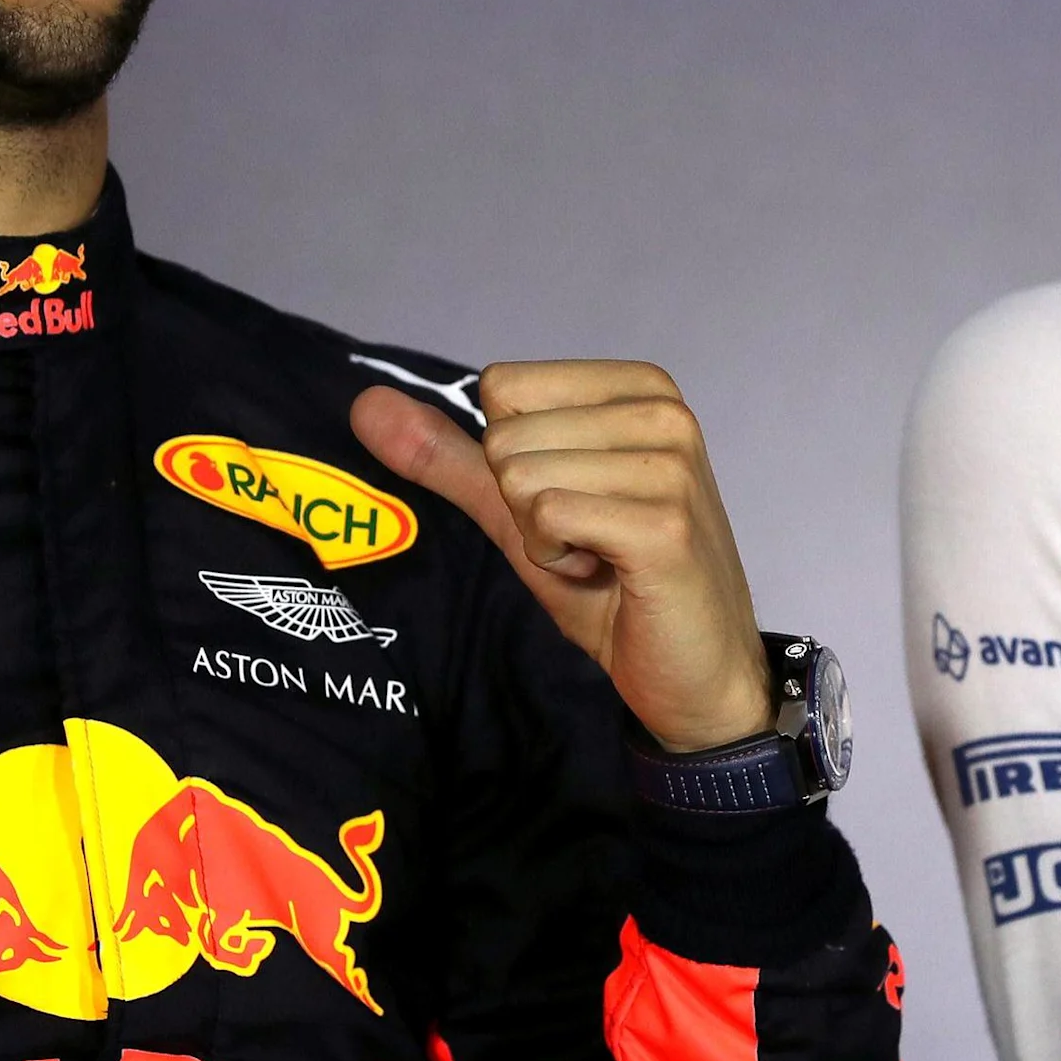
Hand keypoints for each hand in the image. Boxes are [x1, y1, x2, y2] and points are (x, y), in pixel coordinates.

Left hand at [352, 361, 773, 751]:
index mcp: (637, 387)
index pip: (501, 390)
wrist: (695, 673)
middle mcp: (662, 410)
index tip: (573, 505)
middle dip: (527, 507)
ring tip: (603, 560)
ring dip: (545, 540)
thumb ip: (449, 456)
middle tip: (590, 542)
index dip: (514, 462)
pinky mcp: (663, 522)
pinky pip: (545, 517)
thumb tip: (364, 404)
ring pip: (520, 478)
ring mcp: (669, 463)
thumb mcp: (520, 511)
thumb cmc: (617, 586)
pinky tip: (611, 578)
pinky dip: (558, 563)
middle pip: (506, 437)